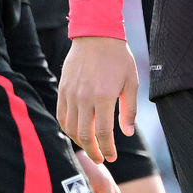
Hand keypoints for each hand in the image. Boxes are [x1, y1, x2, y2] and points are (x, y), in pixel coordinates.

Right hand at [57, 36, 138, 163]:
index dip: (107, 149)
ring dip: (80, 142)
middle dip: (93, 151)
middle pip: (84, 135)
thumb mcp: (131, 83)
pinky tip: (77, 132)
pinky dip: (68, 128)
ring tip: (90, 147)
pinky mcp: (63, 89)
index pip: (103, 133)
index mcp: (103, 97)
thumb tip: (126, 133)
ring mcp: (71, 94)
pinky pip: (61, 115)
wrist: (96, 35)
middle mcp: (84, 98)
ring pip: (70, 128)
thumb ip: (129, 110)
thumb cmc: (118, 58)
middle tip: (101, 158)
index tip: (112, 156)